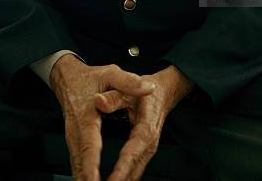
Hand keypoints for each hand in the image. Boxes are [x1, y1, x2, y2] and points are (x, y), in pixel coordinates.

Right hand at [51, 55, 156, 180]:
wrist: (68, 78)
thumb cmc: (91, 77)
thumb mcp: (111, 74)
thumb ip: (129, 82)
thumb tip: (148, 88)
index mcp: (87, 114)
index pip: (90, 142)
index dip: (92, 163)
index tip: (94, 179)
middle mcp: (76, 129)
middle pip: (81, 160)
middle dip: (87, 178)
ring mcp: (73, 137)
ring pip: (77, 164)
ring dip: (84, 179)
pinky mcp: (74, 141)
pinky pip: (77, 162)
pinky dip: (82, 175)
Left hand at [94, 65, 193, 180]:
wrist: (163, 93)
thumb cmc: (145, 92)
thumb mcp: (128, 90)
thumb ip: (113, 97)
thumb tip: (98, 101)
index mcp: (146, 129)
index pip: (132, 154)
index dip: (121, 170)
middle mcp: (149, 144)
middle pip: (133, 172)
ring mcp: (147, 151)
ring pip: (134, 176)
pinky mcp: (143, 154)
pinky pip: (133, 172)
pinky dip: (122, 179)